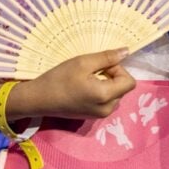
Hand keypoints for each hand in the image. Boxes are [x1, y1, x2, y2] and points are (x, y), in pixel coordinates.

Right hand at [21, 48, 135, 119]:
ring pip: (115, 94)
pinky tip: (83, 88)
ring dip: (106, 84)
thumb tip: (126, 51)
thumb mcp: (83, 62)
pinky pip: (106, 101)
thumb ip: (107, 57)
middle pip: (123, 88)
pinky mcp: (93, 116)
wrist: (39, 99)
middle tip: (91, 70)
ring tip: (86, 79)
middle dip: (112, 76)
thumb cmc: (59, 79)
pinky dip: (100, 92)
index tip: (101, 65)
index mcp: (106, 96)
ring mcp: (100, 115)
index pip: (129, 82)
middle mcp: (107, 109)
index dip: (118, 70)